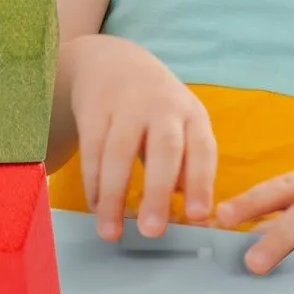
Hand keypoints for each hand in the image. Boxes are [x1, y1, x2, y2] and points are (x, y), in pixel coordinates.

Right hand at [68, 35, 216, 241]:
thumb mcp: (180, 126)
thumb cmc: (155, 108)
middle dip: (158, 192)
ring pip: (119, 152)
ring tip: (111, 232)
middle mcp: (162, 106)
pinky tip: (95, 206)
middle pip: (163, 149)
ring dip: (114, 195)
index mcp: (191, 114)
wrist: (112, 60)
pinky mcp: (94, 106)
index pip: (202, 149)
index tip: (197, 217)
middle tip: (152, 231)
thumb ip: (187, 166)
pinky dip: (92, 181)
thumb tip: (193, 216)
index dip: (201, 182)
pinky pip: (92, 148)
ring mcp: (126, 104)